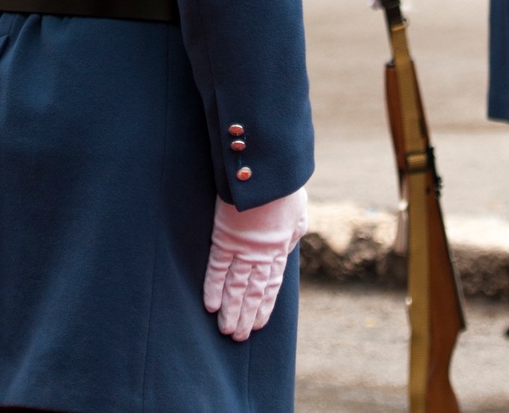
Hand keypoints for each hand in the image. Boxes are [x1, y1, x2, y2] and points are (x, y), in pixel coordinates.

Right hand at [203, 187, 307, 340]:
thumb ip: (292, 232)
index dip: (264, 306)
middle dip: (245, 315)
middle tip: (238, 337)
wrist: (269, 172)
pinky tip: (210, 305)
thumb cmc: (285, 186)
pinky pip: (217, 268)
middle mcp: (261, 254)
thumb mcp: (298, 211)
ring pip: (235, 286)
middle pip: (252, 291)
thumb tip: (286, 246)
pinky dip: (213, 287)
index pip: (271, 285)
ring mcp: (242, 248)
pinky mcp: (225, 237)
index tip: (258, 324)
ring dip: (231, 310)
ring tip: (226, 330)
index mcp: (280, 247)